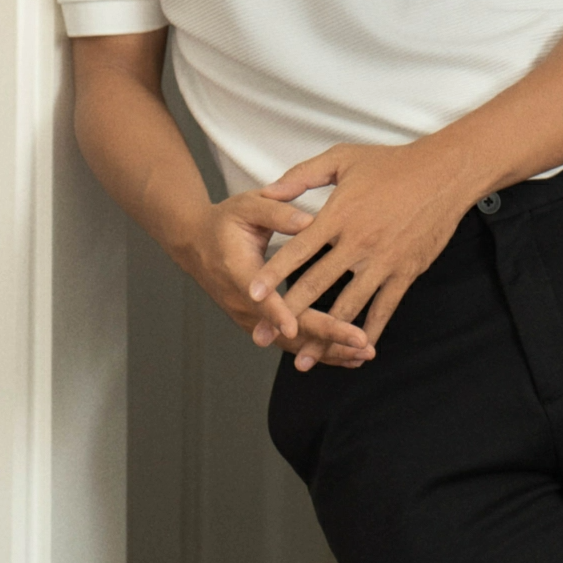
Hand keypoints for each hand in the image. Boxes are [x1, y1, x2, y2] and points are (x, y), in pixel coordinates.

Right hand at [186, 191, 375, 367]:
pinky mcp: (260, 324)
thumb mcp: (248, 206)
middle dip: (325, 338)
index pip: (261, 298)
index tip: (300, 328)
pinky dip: (320, 351)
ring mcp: (250, 319)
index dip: (280, 314)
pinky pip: (291, 343)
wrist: (197, 243)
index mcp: (238, 271)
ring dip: (328, 351)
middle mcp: (243, 303)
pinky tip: (349, 356)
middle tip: (362, 342)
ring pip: (291, 344)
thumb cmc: (226, 220)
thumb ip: (278, 212)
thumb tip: (310, 221)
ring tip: (365, 353)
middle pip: (285, 330)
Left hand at [246, 141, 477, 365]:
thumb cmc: (392, 163)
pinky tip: (354, 347)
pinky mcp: (405, 272)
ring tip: (303, 358)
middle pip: (315, 285)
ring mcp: (382, 261)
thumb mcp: (342, 158)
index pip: (297, 250)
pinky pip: (384, 308)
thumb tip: (269, 191)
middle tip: (264, 335)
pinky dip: (368, 330)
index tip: (252, 293)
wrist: (443, 174)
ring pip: (347, 305)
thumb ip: (302, 175)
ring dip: (324, 333)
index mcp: (338, 215)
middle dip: (287, 313)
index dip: (273, 274)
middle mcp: (357, 243)